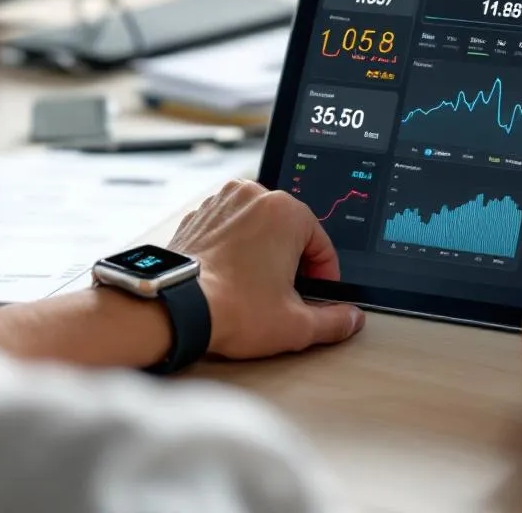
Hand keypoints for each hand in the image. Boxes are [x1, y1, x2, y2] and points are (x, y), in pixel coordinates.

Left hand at [169, 180, 365, 359]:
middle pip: (290, 233)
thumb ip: (333, 321)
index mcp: (286, 211)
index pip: (321, 245)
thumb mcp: (296, 325)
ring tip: (254, 290)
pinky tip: (231, 279)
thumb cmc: (230, 309)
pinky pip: (229, 229)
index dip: (323, 277)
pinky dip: (234, 249)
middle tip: (283, 297)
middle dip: (292, 264)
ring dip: (263, 254)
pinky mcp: (198, 215)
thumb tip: (349, 318)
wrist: (173, 308)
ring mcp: (222, 202)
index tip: (315, 295)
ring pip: (258, 228)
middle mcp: (254, 196)